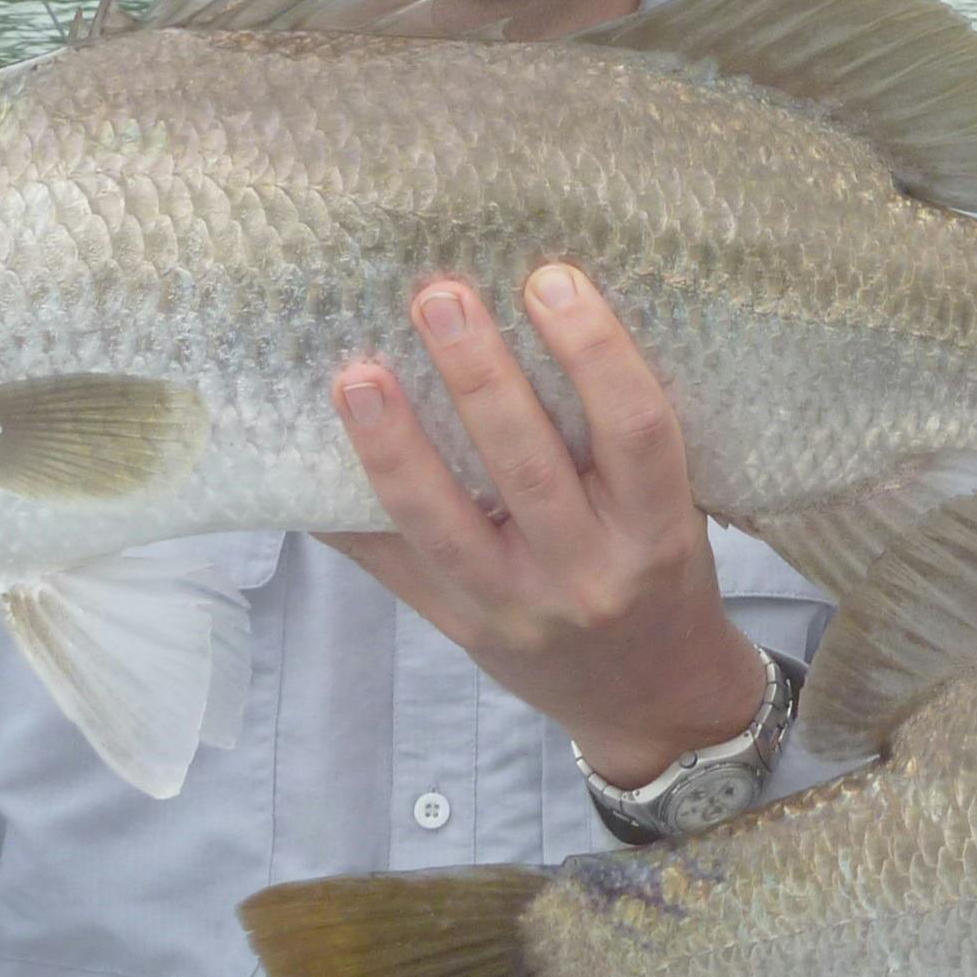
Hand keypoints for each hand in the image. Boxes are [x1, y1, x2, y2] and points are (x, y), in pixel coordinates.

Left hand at [322, 261, 761, 785]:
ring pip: (444, 520)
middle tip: (439, 295)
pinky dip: (343, 513)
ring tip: (357, 373)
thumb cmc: (663, 575)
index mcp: (658, 531)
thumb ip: (621, 440)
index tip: (551, 278)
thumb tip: (534, 310)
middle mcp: (588, 574)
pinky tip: (301, 461)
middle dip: (478, 374)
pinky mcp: (458, 628)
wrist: (651, 699)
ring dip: (395, 442)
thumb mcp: (675, 510)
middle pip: (527, 465)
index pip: (635, 429)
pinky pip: (391, 566)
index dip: (594, 350)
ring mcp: (516, 608)